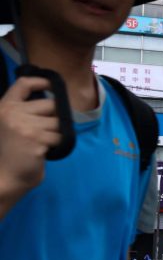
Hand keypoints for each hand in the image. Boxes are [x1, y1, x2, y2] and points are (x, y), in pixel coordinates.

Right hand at [0, 77, 58, 216]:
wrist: (3, 178)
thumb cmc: (8, 153)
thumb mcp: (9, 125)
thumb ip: (22, 112)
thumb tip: (50, 102)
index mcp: (4, 107)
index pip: (24, 84)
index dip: (41, 81)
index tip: (51, 84)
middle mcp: (13, 113)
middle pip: (51, 104)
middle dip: (55, 117)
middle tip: (45, 131)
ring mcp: (24, 125)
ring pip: (58, 122)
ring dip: (56, 133)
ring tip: (41, 144)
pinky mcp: (36, 139)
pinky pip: (60, 137)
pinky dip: (57, 145)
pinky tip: (43, 152)